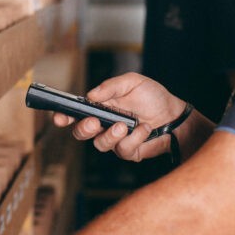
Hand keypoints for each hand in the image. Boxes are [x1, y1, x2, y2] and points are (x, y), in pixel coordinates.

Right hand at [54, 73, 185, 161]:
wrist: (175, 116)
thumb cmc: (154, 97)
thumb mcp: (133, 82)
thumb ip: (111, 86)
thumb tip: (91, 95)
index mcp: (101, 106)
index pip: (77, 113)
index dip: (64, 116)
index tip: (59, 117)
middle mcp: (104, 124)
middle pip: (81, 133)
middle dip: (84, 129)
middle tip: (93, 122)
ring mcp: (115, 139)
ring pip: (100, 144)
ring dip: (110, 135)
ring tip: (124, 125)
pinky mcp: (128, 151)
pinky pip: (123, 149)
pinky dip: (134, 138)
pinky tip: (144, 128)